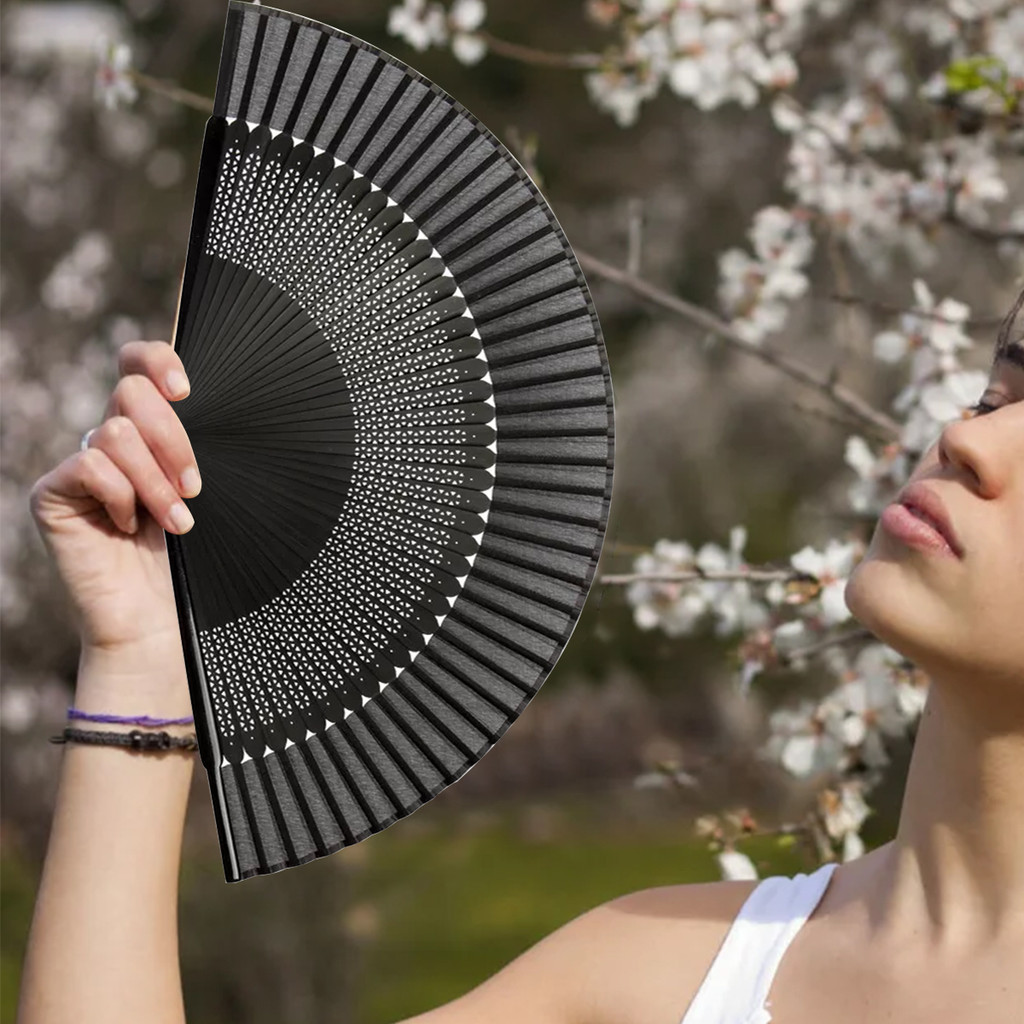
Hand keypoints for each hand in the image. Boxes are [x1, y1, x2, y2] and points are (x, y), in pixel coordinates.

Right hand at [29, 341, 199, 691]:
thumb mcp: (201, 494)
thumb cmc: (192, 563)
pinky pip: (90, 465)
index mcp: (147, 433)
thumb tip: (205, 404)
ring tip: (177, 522)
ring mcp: (78, 467)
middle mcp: (109, 442)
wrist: (159, 625)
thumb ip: (194, 449)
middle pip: (131, 390)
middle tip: (194, 488)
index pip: (137, 364)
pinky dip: (123, 496)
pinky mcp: (53, 495)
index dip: (158, 360)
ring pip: (116, 431)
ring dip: (156, 480)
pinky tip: (131, 529)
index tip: (188, 391)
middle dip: (174, 439)